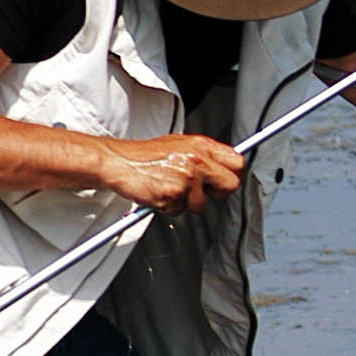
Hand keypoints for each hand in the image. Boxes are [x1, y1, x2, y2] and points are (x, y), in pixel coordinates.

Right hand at [102, 134, 244, 213]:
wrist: (118, 161)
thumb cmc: (145, 155)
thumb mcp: (179, 144)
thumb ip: (203, 156)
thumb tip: (222, 168)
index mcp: (201, 145)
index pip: (237, 162)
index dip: (232, 174)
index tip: (224, 179)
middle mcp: (197, 160)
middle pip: (230, 185)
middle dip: (217, 192)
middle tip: (200, 190)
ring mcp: (186, 178)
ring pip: (202, 204)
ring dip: (186, 202)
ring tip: (169, 187)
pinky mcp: (173, 195)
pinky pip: (180, 210)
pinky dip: (169, 207)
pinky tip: (159, 193)